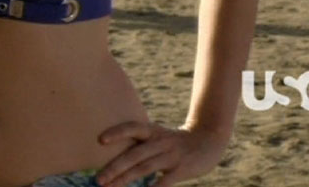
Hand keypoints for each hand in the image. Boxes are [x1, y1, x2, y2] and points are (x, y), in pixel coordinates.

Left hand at [94, 121, 226, 186]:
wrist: (210, 138)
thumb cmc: (176, 141)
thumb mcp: (158, 135)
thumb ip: (140, 145)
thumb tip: (115, 160)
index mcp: (153, 131)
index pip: (132, 128)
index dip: (117, 133)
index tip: (100, 140)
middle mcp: (160, 142)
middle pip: (134, 154)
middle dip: (114, 167)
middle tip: (99, 179)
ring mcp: (171, 156)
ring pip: (145, 168)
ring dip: (126, 179)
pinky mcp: (182, 169)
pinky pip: (165, 181)